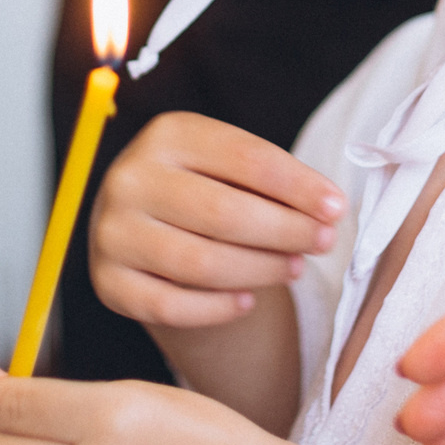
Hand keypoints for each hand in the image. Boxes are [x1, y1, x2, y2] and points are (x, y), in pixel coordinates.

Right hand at [91, 112, 345, 328]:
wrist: (139, 222)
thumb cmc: (201, 188)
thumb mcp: (229, 165)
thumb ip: (274, 181)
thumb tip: (329, 210)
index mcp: (168, 135)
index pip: (245, 159)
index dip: (298, 186)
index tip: (336, 208)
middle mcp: (131, 179)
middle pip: (223, 213)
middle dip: (284, 231)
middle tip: (322, 242)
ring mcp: (113, 232)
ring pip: (199, 264)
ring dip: (258, 271)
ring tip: (294, 269)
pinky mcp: (108, 281)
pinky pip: (170, 306)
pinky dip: (216, 308)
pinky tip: (248, 302)